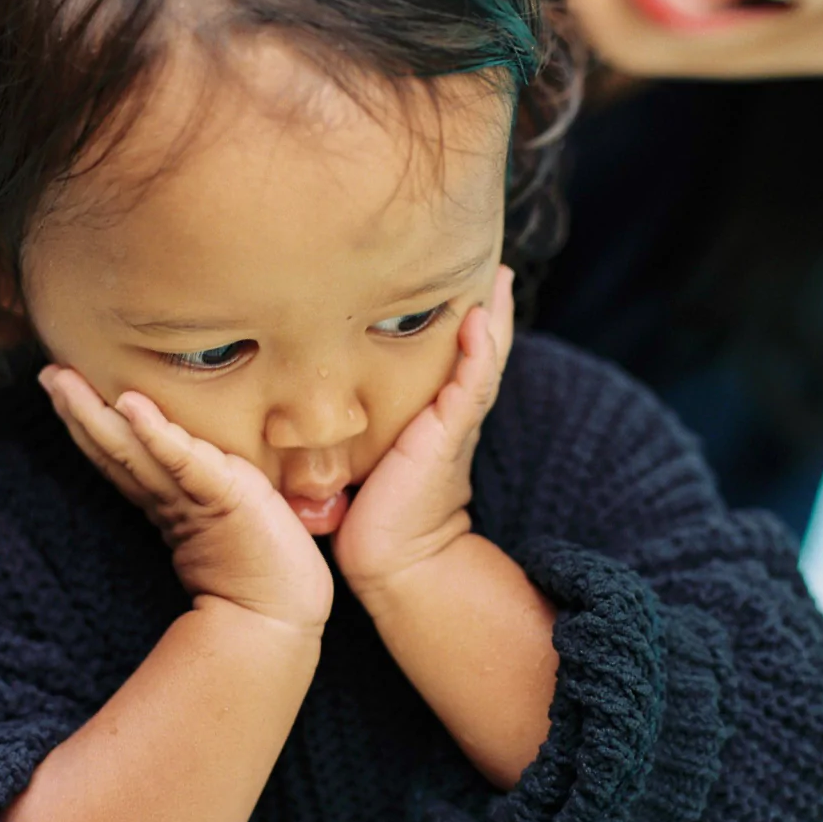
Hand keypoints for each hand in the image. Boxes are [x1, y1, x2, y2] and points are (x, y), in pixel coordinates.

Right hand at [39, 367, 333, 634]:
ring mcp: (191, 499)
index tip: (62, 388)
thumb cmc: (270, 569)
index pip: (122, 456)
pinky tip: (129, 405)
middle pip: (113, 449)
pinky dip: (155, 433)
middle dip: (78, 411)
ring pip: (131, 450)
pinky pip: (182, 462)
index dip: (90, 425)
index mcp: (170, 503)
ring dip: (96, 414)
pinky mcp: (221, 497)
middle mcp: (171, 499)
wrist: (282, 617)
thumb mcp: (237, 515)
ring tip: (64, 380)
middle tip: (46, 373)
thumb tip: (212, 464)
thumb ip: (218, 490)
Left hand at [334, 265, 515, 604]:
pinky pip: (469, 388)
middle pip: (481, 349)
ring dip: (495, 318)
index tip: (463, 275)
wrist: (388, 556)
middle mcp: (451, 413)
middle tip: (497, 265)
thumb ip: (359, 420)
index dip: (464, 319)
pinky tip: (478, 321)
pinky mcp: (447, 436)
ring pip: (483, 361)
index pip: (456, 356)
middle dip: (491, 306)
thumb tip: (323, 390)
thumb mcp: (365, 449)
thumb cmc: (369, 506)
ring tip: (499, 277)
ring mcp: (454, 424)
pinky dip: (478, 353)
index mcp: (436, 413)